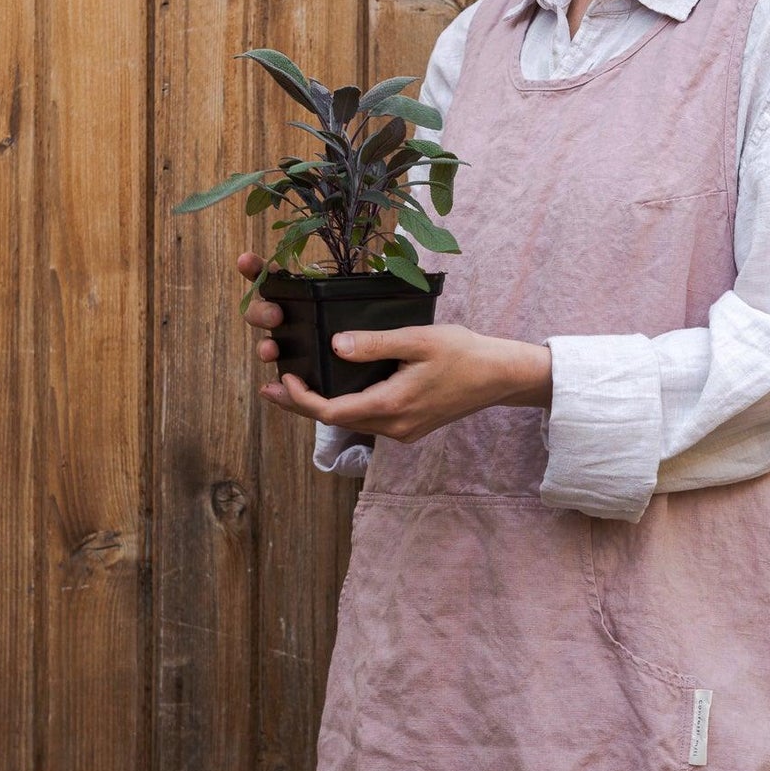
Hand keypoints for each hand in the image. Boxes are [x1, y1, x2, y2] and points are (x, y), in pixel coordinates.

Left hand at [236, 251, 551, 439]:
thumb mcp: (417, 340)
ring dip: (321, 407)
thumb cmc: (463, 353)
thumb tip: (335, 346)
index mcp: (391, 406)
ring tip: (294, 387)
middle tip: (270, 388)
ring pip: (351, 422)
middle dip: (301, 405)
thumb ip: (375, 344)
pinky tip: (335, 390)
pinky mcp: (410, 426)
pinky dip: (345, 407)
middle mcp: (393, 427)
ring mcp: (402, 430)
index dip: (301, 399)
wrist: (499, 376)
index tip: (283, 378)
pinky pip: (367, 420)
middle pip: (335, 422)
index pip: (332, 413)